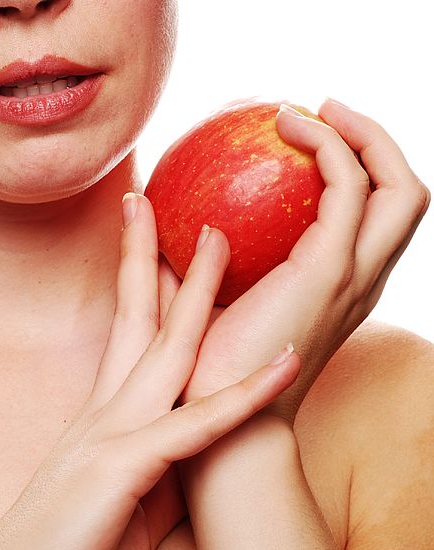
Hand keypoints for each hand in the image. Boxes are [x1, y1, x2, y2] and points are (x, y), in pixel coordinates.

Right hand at [0, 195, 299, 549]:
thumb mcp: (122, 499)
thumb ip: (157, 463)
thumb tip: (195, 446)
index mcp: (101, 420)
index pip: (124, 337)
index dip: (141, 285)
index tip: (153, 244)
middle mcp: (103, 414)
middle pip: (134, 320)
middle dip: (154, 257)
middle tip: (166, 201)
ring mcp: (109, 438)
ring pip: (163, 351)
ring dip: (199, 293)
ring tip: (224, 237)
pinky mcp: (120, 474)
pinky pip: (192, 428)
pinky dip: (242, 394)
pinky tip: (282, 359)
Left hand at [169, 99, 429, 418]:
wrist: (220, 435)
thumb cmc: (203, 376)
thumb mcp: (197, 307)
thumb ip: (189, 263)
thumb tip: (149, 213)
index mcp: (334, 291)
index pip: (370, 221)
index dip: (353, 172)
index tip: (302, 136)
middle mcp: (356, 282)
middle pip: (406, 196)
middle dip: (377, 142)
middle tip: (320, 110)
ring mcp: (349, 277)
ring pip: (399, 188)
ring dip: (363, 136)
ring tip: (309, 108)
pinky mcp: (327, 273)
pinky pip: (347, 189)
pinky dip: (331, 148)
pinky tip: (286, 127)